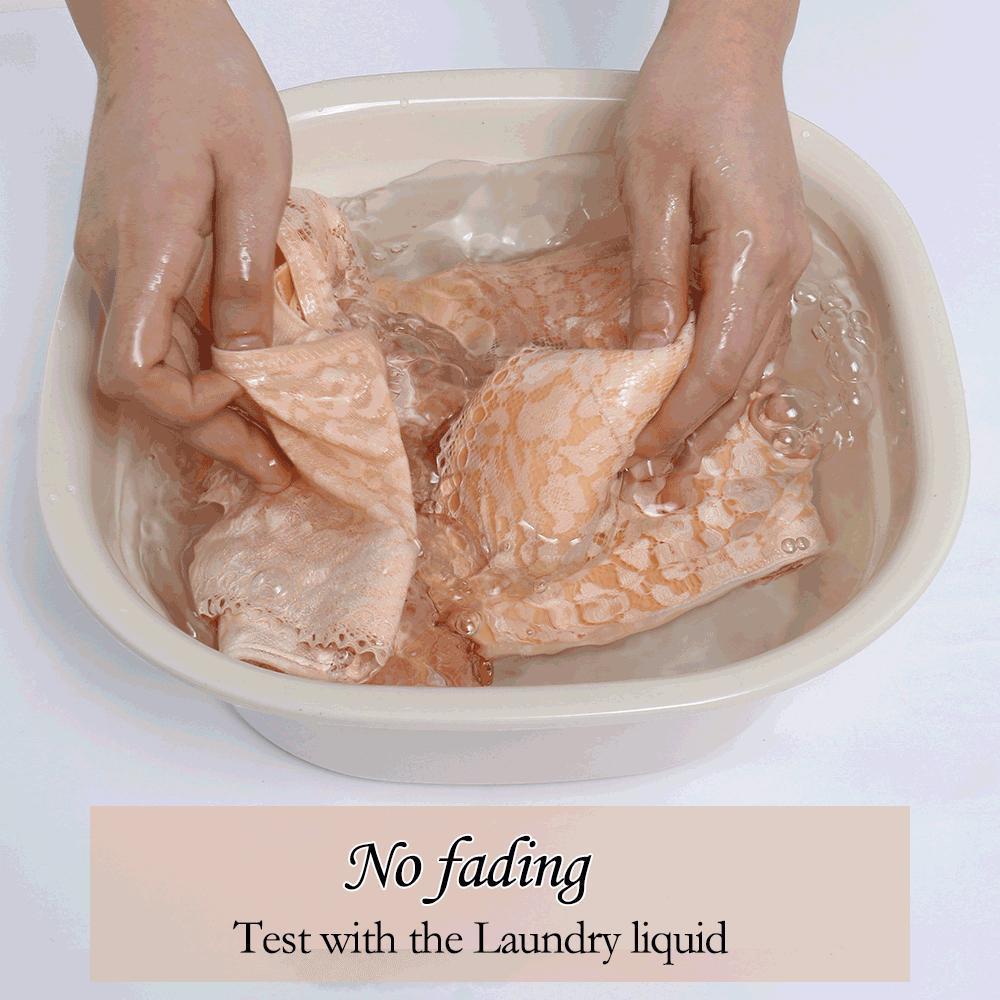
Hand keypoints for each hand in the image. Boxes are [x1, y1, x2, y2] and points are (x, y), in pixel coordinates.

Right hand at [69, 0, 292, 490]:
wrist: (159, 35)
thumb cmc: (213, 89)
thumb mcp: (256, 179)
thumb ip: (248, 273)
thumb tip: (249, 357)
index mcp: (146, 249)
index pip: (133, 370)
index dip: (186, 407)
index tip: (243, 393)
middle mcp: (114, 268)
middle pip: (140, 385)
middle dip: (208, 433)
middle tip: (275, 465)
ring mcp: (114, 263)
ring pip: (146, 365)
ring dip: (203, 410)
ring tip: (269, 439)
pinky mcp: (127, 255)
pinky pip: (153, 333)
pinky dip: (194, 370)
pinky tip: (241, 381)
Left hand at [618, 1, 809, 500]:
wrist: (731, 48)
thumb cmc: (683, 100)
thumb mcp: (651, 188)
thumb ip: (655, 278)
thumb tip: (648, 354)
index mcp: (753, 255)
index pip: (716, 365)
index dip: (678, 417)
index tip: (639, 453)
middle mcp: (783, 268)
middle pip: (743, 375)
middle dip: (698, 432)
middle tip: (658, 481)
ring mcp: (787, 261)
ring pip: (756, 361)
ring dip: (717, 413)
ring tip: (681, 461)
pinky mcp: (775, 252)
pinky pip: (758, 334)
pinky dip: (731, 376)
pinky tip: (708, 402)